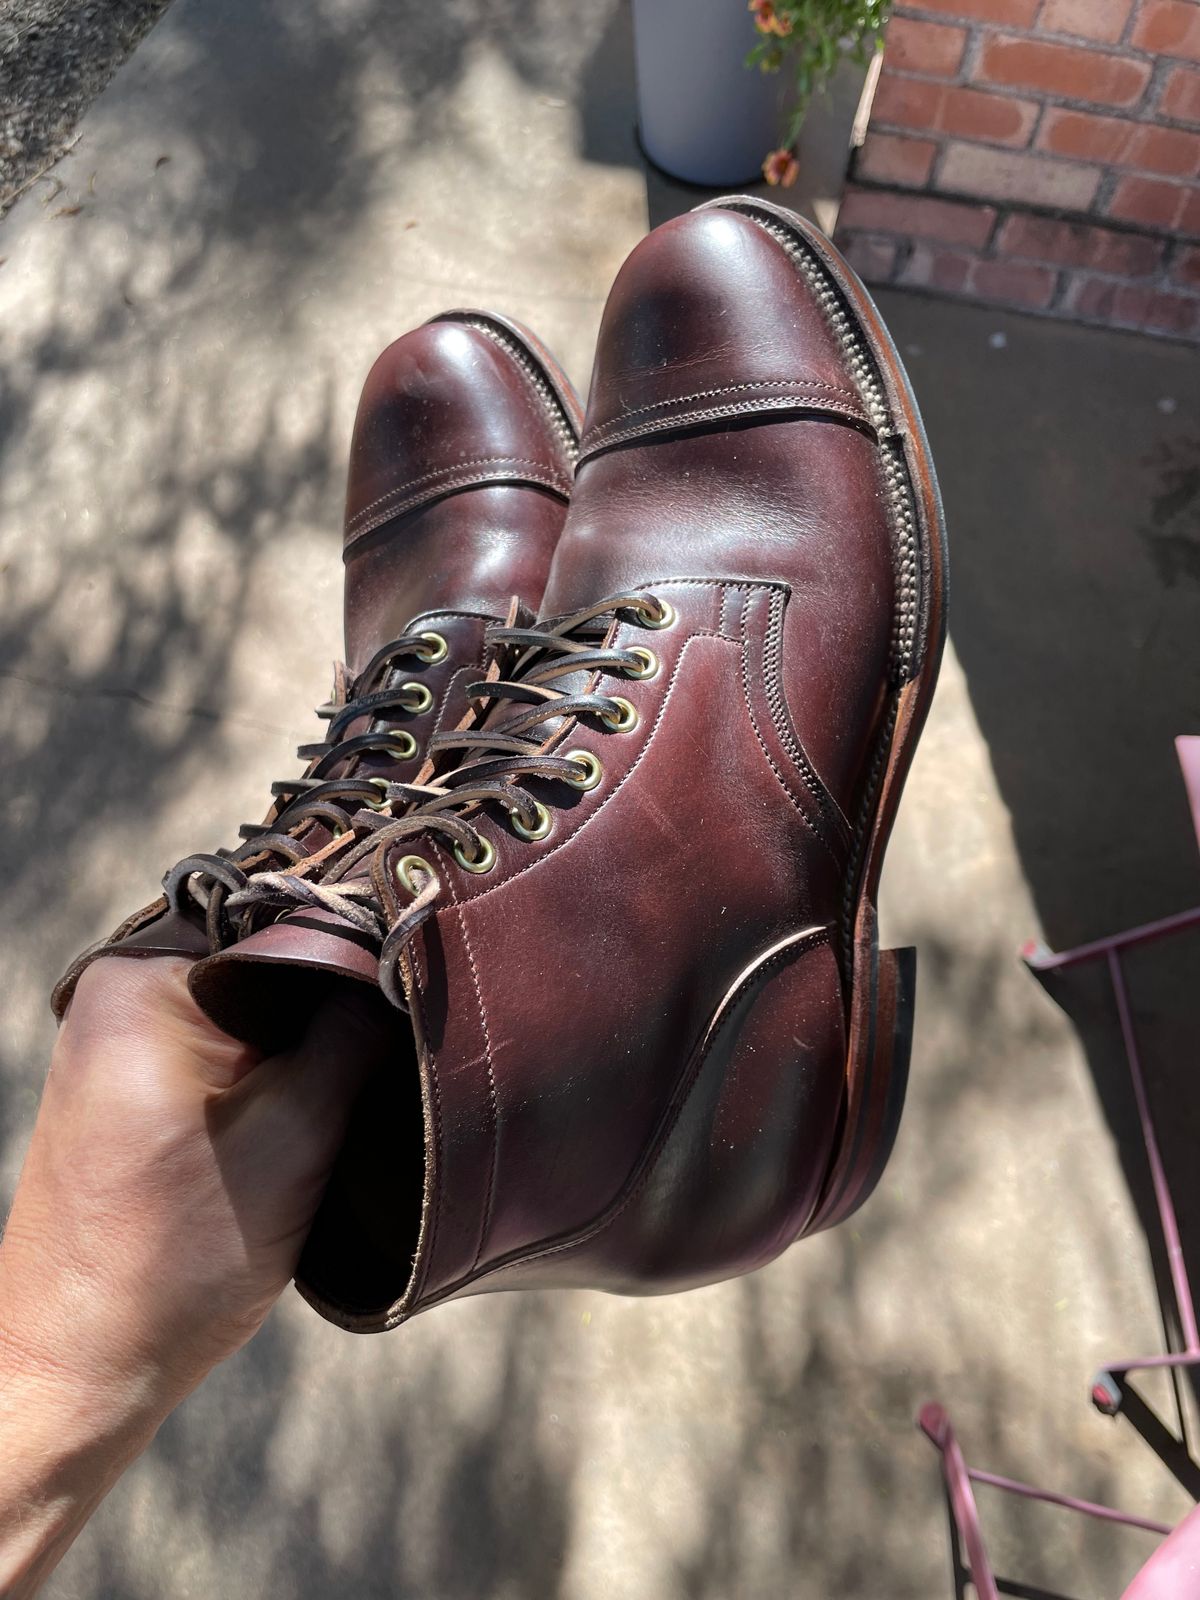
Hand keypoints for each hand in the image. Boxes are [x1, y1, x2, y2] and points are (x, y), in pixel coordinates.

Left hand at [0, 955, 385, 1594]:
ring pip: (254, 999)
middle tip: (398, 1036)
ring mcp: (121, 1032)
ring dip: (307, 1033)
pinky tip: (308, 1104)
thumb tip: (401, 971)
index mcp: (142, 979)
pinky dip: (273, 1062)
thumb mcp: (294, 1140)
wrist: (78, 1369)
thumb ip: (353, 1038)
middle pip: (268, 953)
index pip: (283, 912)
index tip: (420, 974)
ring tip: (358, 1076)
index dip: (361, 940)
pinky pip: (226, 1035)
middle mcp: (121, 988)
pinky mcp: (133, 1077)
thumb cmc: (170, 1268)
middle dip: (336, 992)